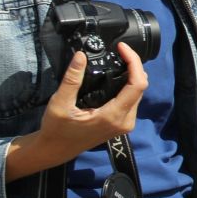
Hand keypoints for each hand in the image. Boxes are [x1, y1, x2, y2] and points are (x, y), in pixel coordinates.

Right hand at [8, 45, 149, 176]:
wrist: (55, 150)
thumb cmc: (56, 129)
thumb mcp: (60, 103)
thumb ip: (72, 79)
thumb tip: (81, 55)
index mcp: (113, 116)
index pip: (137, 85)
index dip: (134, 62)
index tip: (121, 48)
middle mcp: (125, 121)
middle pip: (141, 87)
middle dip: (134, 65)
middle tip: (118, 50)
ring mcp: (124, 124)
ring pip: (138, 93)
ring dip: (132, 74)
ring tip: (118, 59)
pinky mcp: (120, 124)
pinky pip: (131, 100)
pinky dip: (128, 84)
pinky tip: (116, 74)